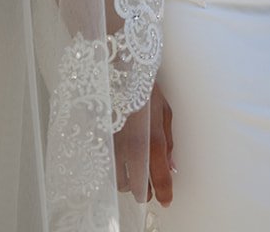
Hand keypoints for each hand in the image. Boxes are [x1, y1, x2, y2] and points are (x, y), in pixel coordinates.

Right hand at [114, 81, 174, 204]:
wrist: (117, 69)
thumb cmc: (144, 88)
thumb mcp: (165, 111)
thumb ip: (168, 141)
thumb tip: (172, 167)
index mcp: (152, 140)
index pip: (159, 179)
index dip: (164, 193)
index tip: (166, 199)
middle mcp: (131, 150)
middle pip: (136, 188)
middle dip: (143, 187)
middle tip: (147, 179)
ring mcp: (112, 148)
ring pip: (118, 182)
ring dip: (126, 178)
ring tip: (131, 164)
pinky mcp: (97, 144)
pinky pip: (104, 169)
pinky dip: (112, 168)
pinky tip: (117, 156)